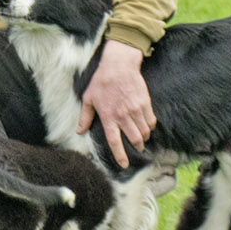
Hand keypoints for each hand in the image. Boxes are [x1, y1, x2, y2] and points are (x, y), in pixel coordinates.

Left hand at [77, 40, 153, 168]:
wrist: (119, 65)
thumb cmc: (101, 81)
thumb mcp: (88, 99)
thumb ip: (85, 117)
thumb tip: (79, 131)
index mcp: (108, 116)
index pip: (114, 141)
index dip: (120, 155)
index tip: (124, 164)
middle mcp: (123, 115)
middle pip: (134, 139)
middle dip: (137, 147)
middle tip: (138, 149)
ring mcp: (135, 109)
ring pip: (144, 132)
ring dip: (144, 138)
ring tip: (142, 139)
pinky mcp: (145, 103)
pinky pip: (151, 121)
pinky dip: (150, 127)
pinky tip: (147, 127)